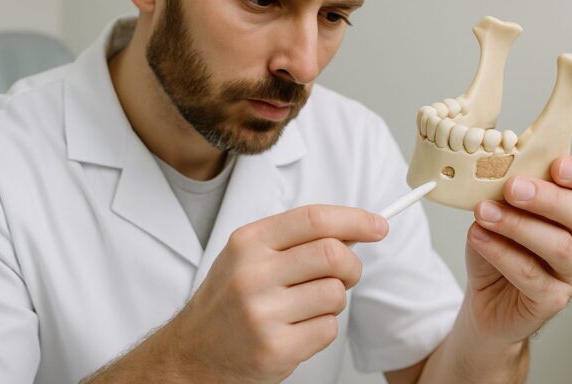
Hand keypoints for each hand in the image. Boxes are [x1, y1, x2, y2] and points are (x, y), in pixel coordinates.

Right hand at [164, 205, 388, 382]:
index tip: (378, 225)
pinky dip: (322, 328)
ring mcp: (262, 313)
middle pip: (333, 254)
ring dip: (333, 301)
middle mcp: (252, 274)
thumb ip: (295, 240)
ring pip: (335, 294)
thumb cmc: (228, 300)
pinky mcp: (275, 348)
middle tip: (345, 274)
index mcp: (248, 242)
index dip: (354, 219)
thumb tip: (354, 230)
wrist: (192, 353)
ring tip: (307, 306)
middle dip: (351, 265)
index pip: (314, 219)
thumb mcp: (249, 256)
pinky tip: (297, 329)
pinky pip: (328, 329)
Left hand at [462, 156, 571, 347]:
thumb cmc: (498, 247)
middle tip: (512, 187)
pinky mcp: (553, 300)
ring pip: (559, 247)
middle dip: (548, 198)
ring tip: (484, 212)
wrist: (485, 298)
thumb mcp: (500, 209)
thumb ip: (508, 191)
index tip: (557, 164)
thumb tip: (498, 166)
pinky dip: (501, 252)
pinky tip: (479, 236)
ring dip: (518, 225)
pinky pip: (531, 275)